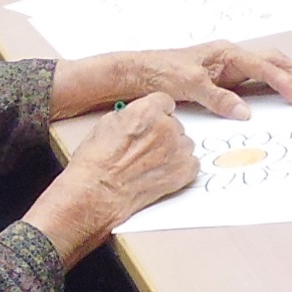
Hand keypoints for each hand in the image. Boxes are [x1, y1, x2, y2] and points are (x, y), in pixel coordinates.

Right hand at [28, 93, 195, 257]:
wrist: (99, 189)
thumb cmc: (98, 161)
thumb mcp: (109, 122)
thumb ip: (133, 114)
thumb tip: (140, 117)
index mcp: (147, 111)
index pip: (165, 102)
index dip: (158, 113)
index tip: (155, 121)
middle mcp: (166, 127)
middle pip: (175, 124)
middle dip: (164, 134)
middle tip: (147, 148)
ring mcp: (177, 150)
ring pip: (185, 143)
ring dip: (174, 151)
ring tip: (153, 163)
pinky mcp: (184, 171)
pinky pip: (193, 163)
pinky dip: (182, 168)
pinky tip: (164, 172)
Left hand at [116, 41, 291, 117]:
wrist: (139, 72)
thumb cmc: (161, 72)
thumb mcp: (189, 85)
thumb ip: (218, 98)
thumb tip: (243, 112)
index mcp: (226, 53)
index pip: (263, 65)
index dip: (283, 81)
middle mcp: (230, 57)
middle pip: (272, 59)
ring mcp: (227, 67)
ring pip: (265, 66)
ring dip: (285, 76)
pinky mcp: (223, 78)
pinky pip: (253, 79)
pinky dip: (270, 85)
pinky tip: (275, 96)